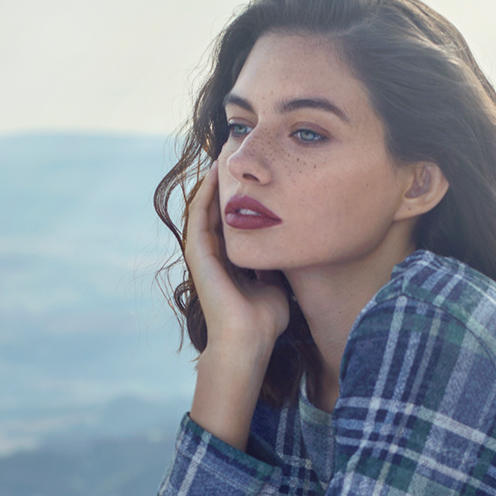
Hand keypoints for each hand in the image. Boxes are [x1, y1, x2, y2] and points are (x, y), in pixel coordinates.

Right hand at [183, 171, 288, 449]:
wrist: (248, 340)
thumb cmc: (265, 320)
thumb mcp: (278, 281)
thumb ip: (281, 263)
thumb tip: (297, 246)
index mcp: (231, 260)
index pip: (234, 220)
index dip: (243, 196)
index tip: (257, 175)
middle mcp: (215, 254)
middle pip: (218, 209)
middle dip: (227, 183)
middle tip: (236, 155)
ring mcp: (204, 254)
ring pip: (204, 207)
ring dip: (211, 182)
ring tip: (223, 155)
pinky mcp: (198, 254)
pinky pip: (198, 215)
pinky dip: (204, 193)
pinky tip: (213, 173)